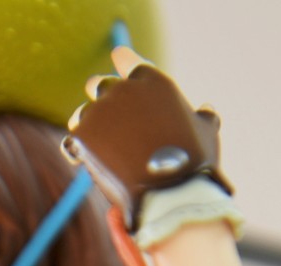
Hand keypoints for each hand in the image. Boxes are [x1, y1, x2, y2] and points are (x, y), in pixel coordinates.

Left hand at [62, 47, 230, 230]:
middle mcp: (124, 89)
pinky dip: (77, 149)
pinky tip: (83, 159)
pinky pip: (73, 139)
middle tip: (103, 110)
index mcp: (153, 81)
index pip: (129, 60)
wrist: (170, 193)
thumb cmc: (193, 163)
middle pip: (101, 85)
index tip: (118, 57)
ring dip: (89, 124)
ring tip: (97, 142)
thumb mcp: (207, 134)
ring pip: (84, 113)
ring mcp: (101, 111)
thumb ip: (203, 117)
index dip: (123, 59)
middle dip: (101, 94)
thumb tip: (206, 109)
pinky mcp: (82, 135)